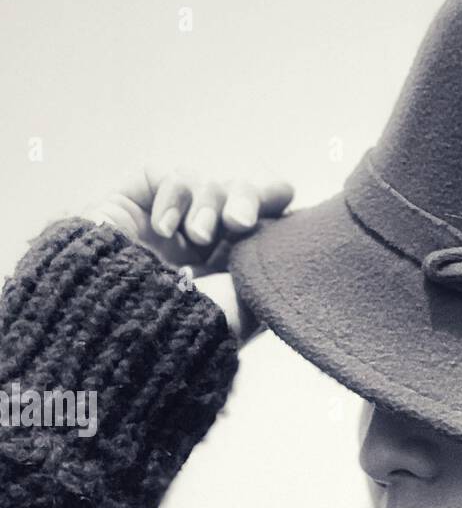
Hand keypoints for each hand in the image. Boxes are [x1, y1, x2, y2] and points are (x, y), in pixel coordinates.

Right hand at [80, 167, 293, 341]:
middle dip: (244, 196)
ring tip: (197, 236)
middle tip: (240, 222)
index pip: (260, 213)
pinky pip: (161, 176)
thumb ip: (270, 265)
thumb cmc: (193, 328)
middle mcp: (198, 246)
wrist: (133, 331)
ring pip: (202, 183)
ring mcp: (163, 227)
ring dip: (207, 204)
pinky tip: (165, 230)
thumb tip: (288, 225)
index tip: (280, 202)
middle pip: (235, 189)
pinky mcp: (127, 208)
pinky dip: (173, 195)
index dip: (272, 194)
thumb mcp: (249, 304)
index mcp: (230, 268)